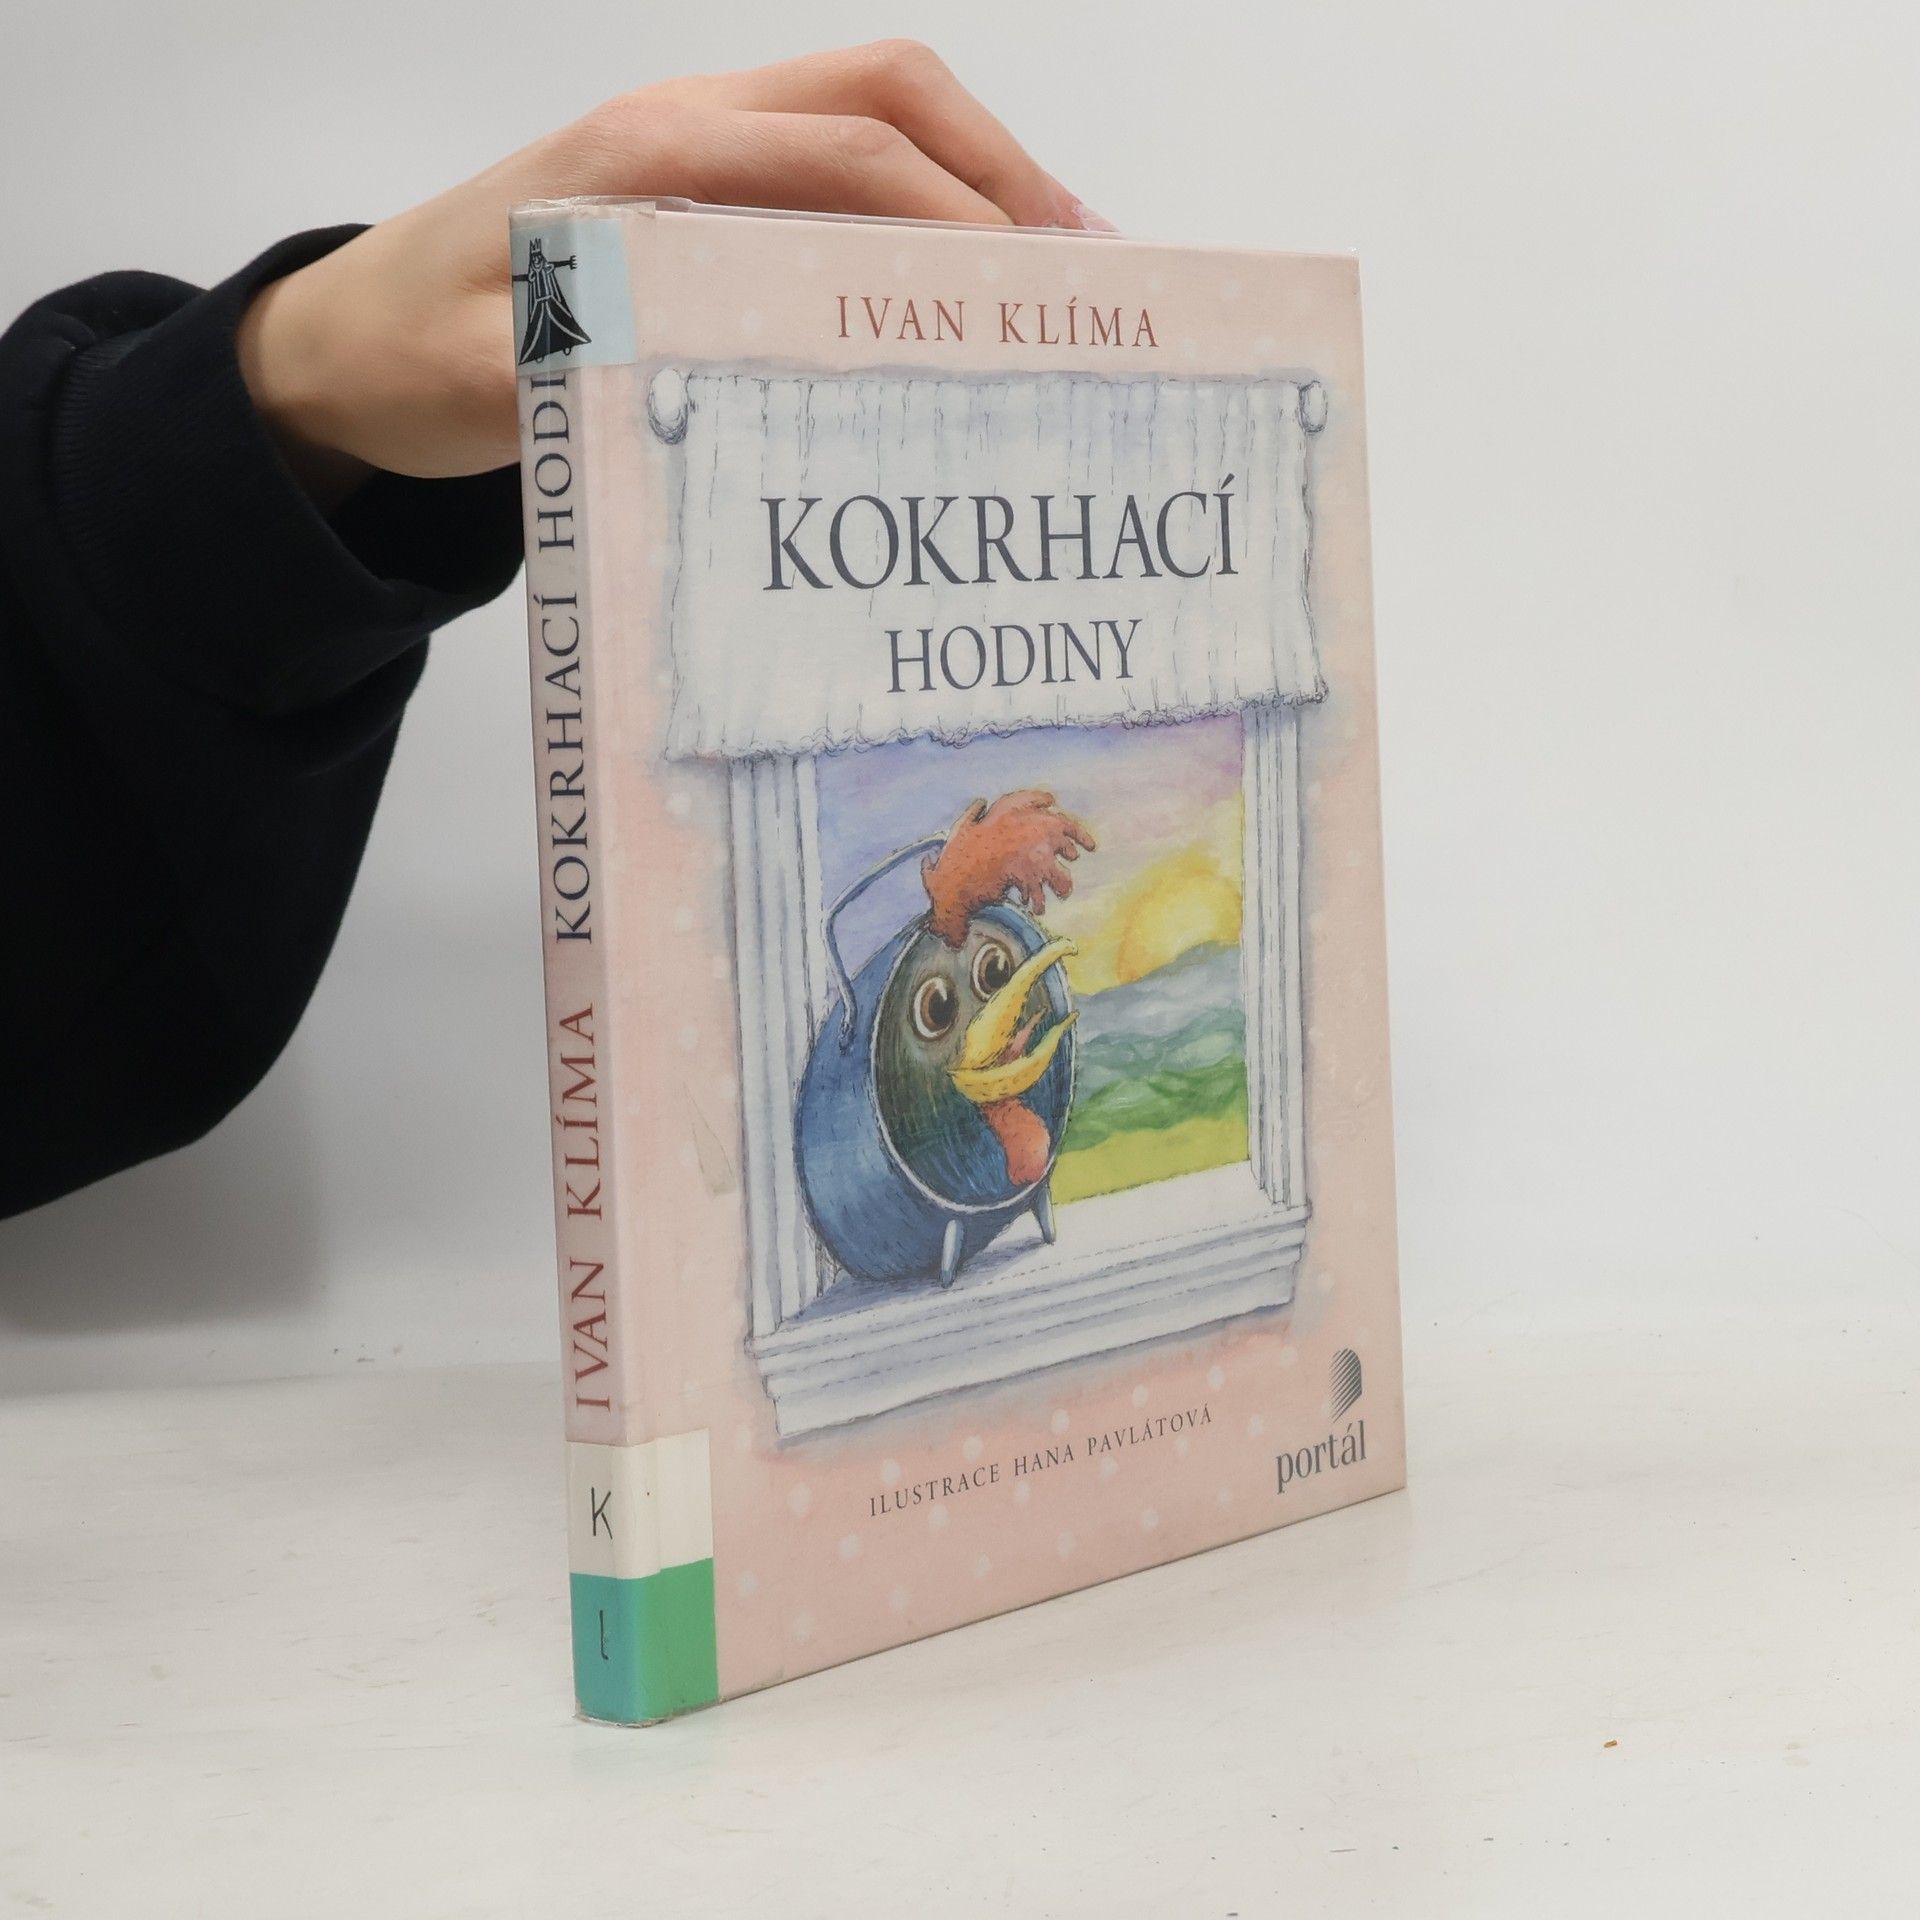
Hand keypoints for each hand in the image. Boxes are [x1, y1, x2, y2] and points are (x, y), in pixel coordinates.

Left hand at [236, 41, 1111, 500]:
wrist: (348, 333)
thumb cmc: (412, 349)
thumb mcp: (484, 381)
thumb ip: (584, 368)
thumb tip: (719, 366)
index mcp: (641, 155)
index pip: (841, 150)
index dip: (952, 210)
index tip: (1031, 288)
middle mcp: (683, 121)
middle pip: (886, 96)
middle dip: (999, 169)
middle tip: (1083, 266)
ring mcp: (696, 143)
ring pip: (873, 114)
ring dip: (973, 175)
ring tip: (1053, 264)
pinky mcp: (701, 183)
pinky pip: (836, 161)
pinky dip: (919, 200)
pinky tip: (959, 277)